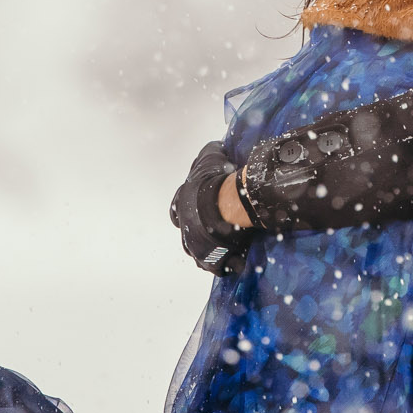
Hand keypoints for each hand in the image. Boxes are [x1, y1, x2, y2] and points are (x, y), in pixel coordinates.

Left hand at [170, 140, 249, 274]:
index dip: (185, 211)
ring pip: (202, 253)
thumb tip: (216, 146)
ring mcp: (196, 248)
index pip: (176, 212)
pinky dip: (226, 264)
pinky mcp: (210, 261)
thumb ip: (211, 153)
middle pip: (189, 236)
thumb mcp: (211, 157)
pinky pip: (218, 266)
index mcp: (181, 206)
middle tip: (215, 231)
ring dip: (212, 251)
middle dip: (200, 234)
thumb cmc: (214, 181)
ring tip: (227, 249)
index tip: (197, 211)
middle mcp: (185, 230)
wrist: (223, 205)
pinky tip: (236, 262)